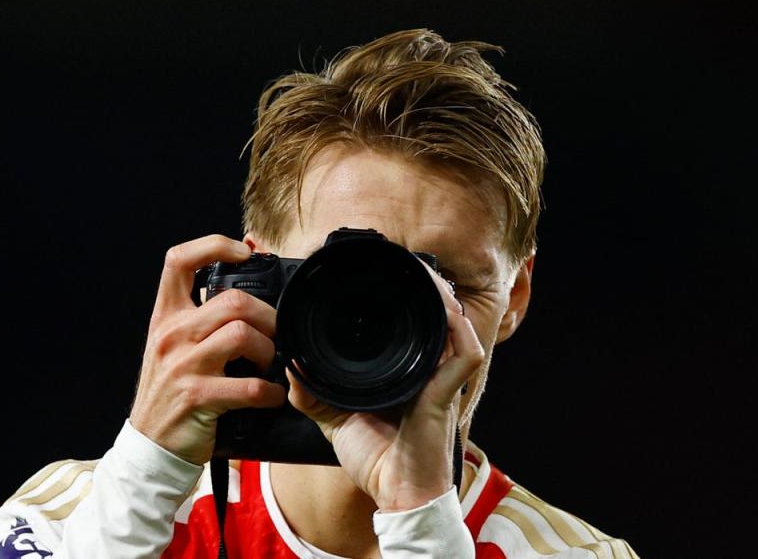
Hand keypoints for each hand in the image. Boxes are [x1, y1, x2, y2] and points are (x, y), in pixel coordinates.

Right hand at [130, 235, 285, 465]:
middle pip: (233, 300)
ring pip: (243, 335)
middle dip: (268, 317)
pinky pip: (251, 387)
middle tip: (274, 335)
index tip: (245, 252)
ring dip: (269, 352)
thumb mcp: (174, 346)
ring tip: (268, 366)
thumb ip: (201, 317)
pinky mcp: (198, 397)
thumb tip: (246, 286)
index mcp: (166, 316)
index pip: (179, 260)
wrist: (150, 446)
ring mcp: (183, 366)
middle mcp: (172, 335)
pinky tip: (270, 397)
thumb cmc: (171, 392)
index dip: (214, 245)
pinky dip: (271, 393)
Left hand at [286, 262, 484, 510]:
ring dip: (440, 294)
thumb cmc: (376, 460)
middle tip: (401, 262)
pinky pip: (465, 352)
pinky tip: (443, 306)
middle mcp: (428, 370)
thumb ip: (313, 394)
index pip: (411, 324)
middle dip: (424, 284)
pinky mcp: (449, 392)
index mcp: (406, 372)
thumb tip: (292, 367)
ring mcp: (442, 380)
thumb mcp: (334, 419)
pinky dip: (457, 326)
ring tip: (420, 272)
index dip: (404, 296)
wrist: (394, 496)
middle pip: (437, 314)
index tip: (380, 276)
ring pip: (455, 323)